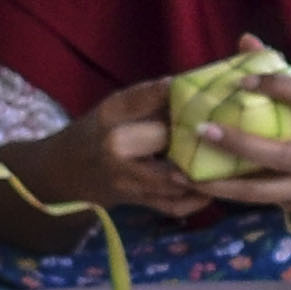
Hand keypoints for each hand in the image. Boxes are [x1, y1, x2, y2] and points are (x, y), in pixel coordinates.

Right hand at [63, 82, 219, 219]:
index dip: (171, 91)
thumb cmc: (96, 134)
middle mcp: (116, 146)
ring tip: (224, 159)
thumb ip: (148, 101)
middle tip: (219, 125)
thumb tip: (192, 86)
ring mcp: (127, 177)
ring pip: (174, 177)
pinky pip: (173, 204)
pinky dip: (195, 200)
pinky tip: (211, 189)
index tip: (190, 85)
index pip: (144, 97)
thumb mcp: (113, 111)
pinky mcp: (137, 200)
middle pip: (165, 137)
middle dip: (193, 132)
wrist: (66, 174)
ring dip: (201, 170)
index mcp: (110, 115)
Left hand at [179, 73, 290, 213]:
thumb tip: (244, 41)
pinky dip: (232, 194)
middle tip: (201, 131)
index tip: (242, 79)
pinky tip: (202, 184)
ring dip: (220, 184)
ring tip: (181, 172)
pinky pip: (263, 201)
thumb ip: (282, 72)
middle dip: (237, 146)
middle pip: (280, 156)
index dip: (278, 85)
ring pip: (264, 192)